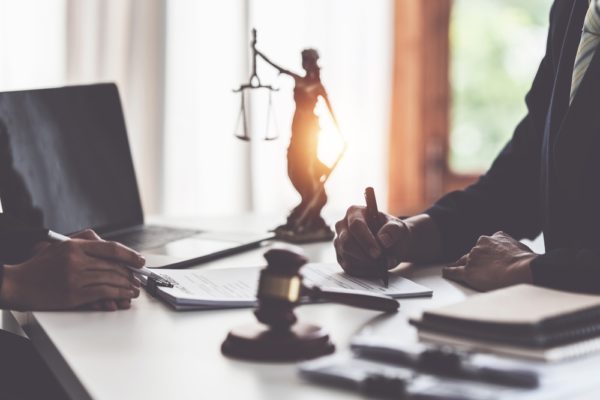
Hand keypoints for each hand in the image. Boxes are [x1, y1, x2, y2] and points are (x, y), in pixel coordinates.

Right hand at [0, 229, 144, 310]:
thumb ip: (84, 244)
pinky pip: (103, 293)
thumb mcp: (59, 246)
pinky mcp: (73, 294)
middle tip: (139, 279)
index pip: (110, 248)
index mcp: (75, 246)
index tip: (140, 260)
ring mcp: (75, 277)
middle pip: (113, 266)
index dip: (129, 255)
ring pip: (111, 280)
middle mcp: (76, 260)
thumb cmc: (38, 267)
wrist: (16, 284)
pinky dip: (117, 295)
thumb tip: (111, 251)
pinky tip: (123, 298)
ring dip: (127, 286)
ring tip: (135, 290)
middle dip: (130, 274)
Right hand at [334, 206, 412, 276]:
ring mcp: (339, 242)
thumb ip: (392, 230)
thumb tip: (383, 241)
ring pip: (347, 257)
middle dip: (365, 255)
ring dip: (368, 265)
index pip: (355, 225)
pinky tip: (376, 269)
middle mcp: (342, 226)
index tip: (378, 253)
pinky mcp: (341, 257)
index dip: (366, 240)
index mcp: (354, 212)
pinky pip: (349, 268)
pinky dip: (364, 272)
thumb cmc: (391, 231)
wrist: (391, 243)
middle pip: (347, 243)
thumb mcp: (398, 227)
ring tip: (385, 264)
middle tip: (382, 262)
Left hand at [442, 231, 536, 290]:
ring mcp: (472, 258)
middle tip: (478, 268)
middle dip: (474, 260)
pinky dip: (449, 272)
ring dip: (460, 265)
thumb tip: (516, 253)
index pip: (484, 245)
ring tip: (455, 268)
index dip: (485, 253)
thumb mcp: (521, 247)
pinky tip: (446, 273)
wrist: (521, 271)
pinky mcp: (468, 272)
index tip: (486, 258)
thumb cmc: (526, 262)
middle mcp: (480, 246)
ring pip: (462, 261)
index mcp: (493, 238)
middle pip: (472, 253)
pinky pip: (454, 271)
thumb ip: (512, 248)